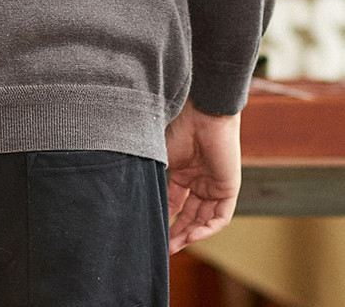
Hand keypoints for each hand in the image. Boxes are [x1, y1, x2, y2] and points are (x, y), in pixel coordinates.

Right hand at [165, 98, 241, 252]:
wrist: (204, 112)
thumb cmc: (179, 126)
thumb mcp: (160, 155)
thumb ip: (152, 176)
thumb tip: (131, 195)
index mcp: (183, 171)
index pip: (174, 203)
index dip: (164, 219)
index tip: (152, 234)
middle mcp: (199, 180)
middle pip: (189, 215)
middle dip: (177, 233)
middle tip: (164, 249)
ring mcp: (214, 184)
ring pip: (203, 219)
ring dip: (190, 235)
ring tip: (174, 246)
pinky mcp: (228, 187)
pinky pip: (220, 217)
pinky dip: (206, 229)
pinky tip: (192, 236)